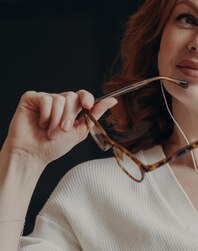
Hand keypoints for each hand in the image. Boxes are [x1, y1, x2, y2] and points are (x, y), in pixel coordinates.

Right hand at [3, 90, 117, 165]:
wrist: (33, 155)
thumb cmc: (54, 146)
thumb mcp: (80, 131)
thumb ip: (94, 114)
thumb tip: (113, 100)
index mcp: (71, 109)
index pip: (82, 95)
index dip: (87, 98)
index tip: (88, 106)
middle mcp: (58, 102)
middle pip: (72, 97)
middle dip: (70, 116)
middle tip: (63, 129)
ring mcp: (44, 99)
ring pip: (59, 99)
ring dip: (56, 118)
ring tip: (49, 131)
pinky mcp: (30, 99)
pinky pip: (45, 99)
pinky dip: (45, 114)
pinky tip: (40, 124)